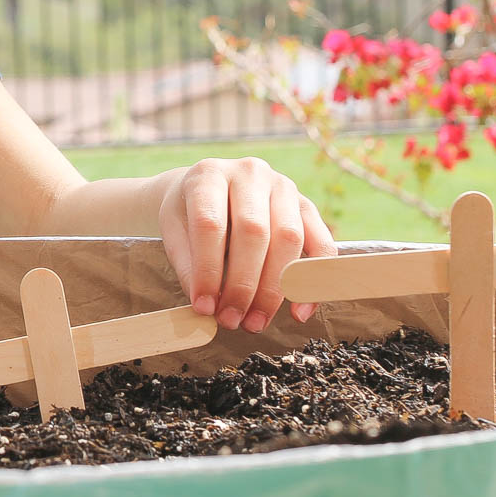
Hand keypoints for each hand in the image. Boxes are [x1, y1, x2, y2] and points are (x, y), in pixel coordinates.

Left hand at [157, 158, 336, 331]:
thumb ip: (187, 265)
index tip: (203, 307)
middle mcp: (250, 174)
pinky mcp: (307, 206)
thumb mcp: (174, 231)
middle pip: (254, 232)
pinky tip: (298, 312)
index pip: (211, 224)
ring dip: (275, 289)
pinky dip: (313, 282)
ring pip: (289, 238)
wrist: (208, 188)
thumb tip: (205, 306)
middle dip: (244, 284)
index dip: (207, 270)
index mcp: (209, 175)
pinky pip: (321, 244)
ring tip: (255, 322)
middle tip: (231, 320)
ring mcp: (283, 186)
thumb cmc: (188, 213)